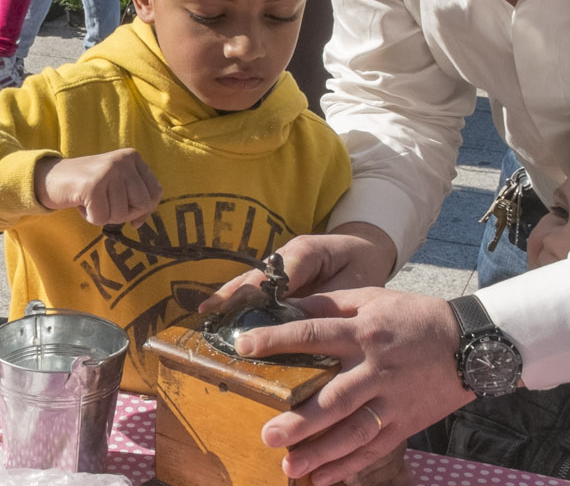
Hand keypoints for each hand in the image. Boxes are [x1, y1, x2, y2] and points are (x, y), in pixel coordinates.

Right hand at [35, 149, 162, 226]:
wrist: (50, 177)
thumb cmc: (86, 186)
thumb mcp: (116, 184)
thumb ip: (134, 198)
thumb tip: (140, 221)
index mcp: (131, 157)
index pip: (155, 191)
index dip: (145, 209)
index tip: (132, 215)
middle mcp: (122, 161)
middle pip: (142, 204)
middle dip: (124, 214)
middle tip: (105, 206)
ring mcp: (107, 171)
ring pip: (120, 214)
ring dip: (104, 215)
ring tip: (91, 201)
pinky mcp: (92, 186)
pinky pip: (101, 218)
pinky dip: (90, 217)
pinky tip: (81, 203)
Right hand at [198, 223, 397, 312]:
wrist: (365, 247)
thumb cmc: (362, 266)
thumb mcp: (356, 283)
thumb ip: (330, 302)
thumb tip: (301, 322)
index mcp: (305, 251)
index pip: (274, 275)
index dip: (253, 293)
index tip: (236, 310)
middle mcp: (285, 254)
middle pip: (254, 276)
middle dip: (232, 295)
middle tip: (207, 312)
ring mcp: (278, 263)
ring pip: (248, 280)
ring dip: (228, 297)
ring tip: (204, 313)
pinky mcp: (275, 274)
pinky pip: (254, 287)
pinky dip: (237, 300)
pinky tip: (218, 313)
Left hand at [238, 288, 470, 485]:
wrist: (474, 345)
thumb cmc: (416, 318)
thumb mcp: (375, 300)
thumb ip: (331, 305)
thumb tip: (288, 309)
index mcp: (364, 332)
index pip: (313, 335)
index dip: (277, 340)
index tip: (244, 347)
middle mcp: (376, 368)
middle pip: (334, 397)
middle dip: (301, 420)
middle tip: (268, 435)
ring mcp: (393, 400)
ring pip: (355, 431)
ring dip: (322, 453)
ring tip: (290, 467)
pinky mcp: (407, 423)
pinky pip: (376, 448)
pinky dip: (350, 465)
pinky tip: (323, 478)